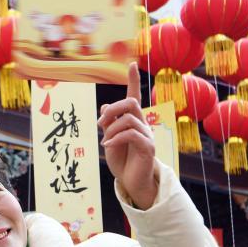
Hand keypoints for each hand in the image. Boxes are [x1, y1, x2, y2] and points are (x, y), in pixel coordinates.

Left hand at [97, 62, 158, 209]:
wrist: (132, 182)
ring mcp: (147, 135)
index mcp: (133, 121)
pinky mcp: (148, 147)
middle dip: (113, 109)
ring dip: (111, 129)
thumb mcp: (110, 140)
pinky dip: (116, 138)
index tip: (131, 64)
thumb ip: (109, 124)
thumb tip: (104, 107)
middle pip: (130, 103)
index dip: (133, 80)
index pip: (134, 96)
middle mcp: (143, 124)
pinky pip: (131, 134)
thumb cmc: (122, 161)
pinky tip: (108, 146)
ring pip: (128, 119)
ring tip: (104, 142)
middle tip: (100, 123)